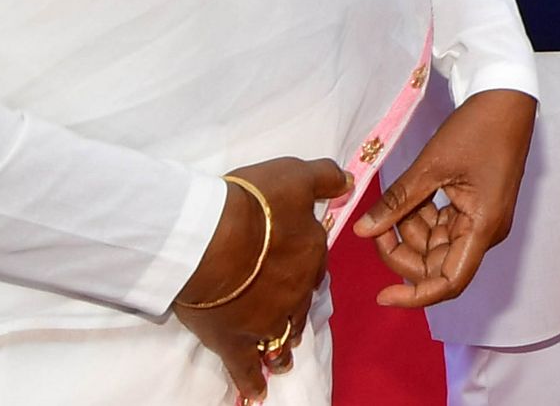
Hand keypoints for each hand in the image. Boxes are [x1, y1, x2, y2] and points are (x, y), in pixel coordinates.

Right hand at [172, 155, 349, 403]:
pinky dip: (251, 381)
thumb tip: (348, 182)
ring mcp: (266, 323)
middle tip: (291, 321)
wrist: (211, 239)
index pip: (315, 267)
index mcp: (310, 257)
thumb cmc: (254, 205)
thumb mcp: (295, 176)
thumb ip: (324, 178)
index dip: (306, 268)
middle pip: (300, 307)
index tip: (300, 270)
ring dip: (282, 347)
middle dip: (297, 312)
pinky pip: (246, 368)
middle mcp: (294, 295)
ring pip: (280, 339)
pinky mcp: (234, 342)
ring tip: (281, 358)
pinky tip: (257, 392)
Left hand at [355, 89, 535, 308]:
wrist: (506, 98)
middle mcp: (484, 231)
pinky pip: (442, 225)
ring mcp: (480, 219)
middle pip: (437, 264)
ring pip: (436, 244)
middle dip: (403, 251)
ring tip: (391, 201)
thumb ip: (397, 202)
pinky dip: (420, 216)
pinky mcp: (474, 206)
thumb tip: (362, 231)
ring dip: (409, 230)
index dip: (415, 296)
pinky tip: (406, 197)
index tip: (382, 295)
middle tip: (375, 227)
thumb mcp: (432, 166)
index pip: (449, 282)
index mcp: (483, 228)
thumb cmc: (477, 129)